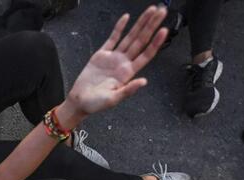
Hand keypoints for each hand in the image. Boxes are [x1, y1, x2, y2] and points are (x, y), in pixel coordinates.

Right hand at [62, 6, 167, 121]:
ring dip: (140, 23)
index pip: (145, 54)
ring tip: (151, 10)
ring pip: (130, 36)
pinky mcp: (101, 55)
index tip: (164, 30)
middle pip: (141, 41)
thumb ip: (128, 90)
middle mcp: (123, 63)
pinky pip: (113, 38)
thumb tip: (143, 81)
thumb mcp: (112, 99)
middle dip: (151, 26)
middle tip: (161, 12)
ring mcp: (113, 58)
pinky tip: (126, 18)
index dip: (155, 42)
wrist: (79, 101)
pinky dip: (119, 28)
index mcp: (127, 73)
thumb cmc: (95, 103)